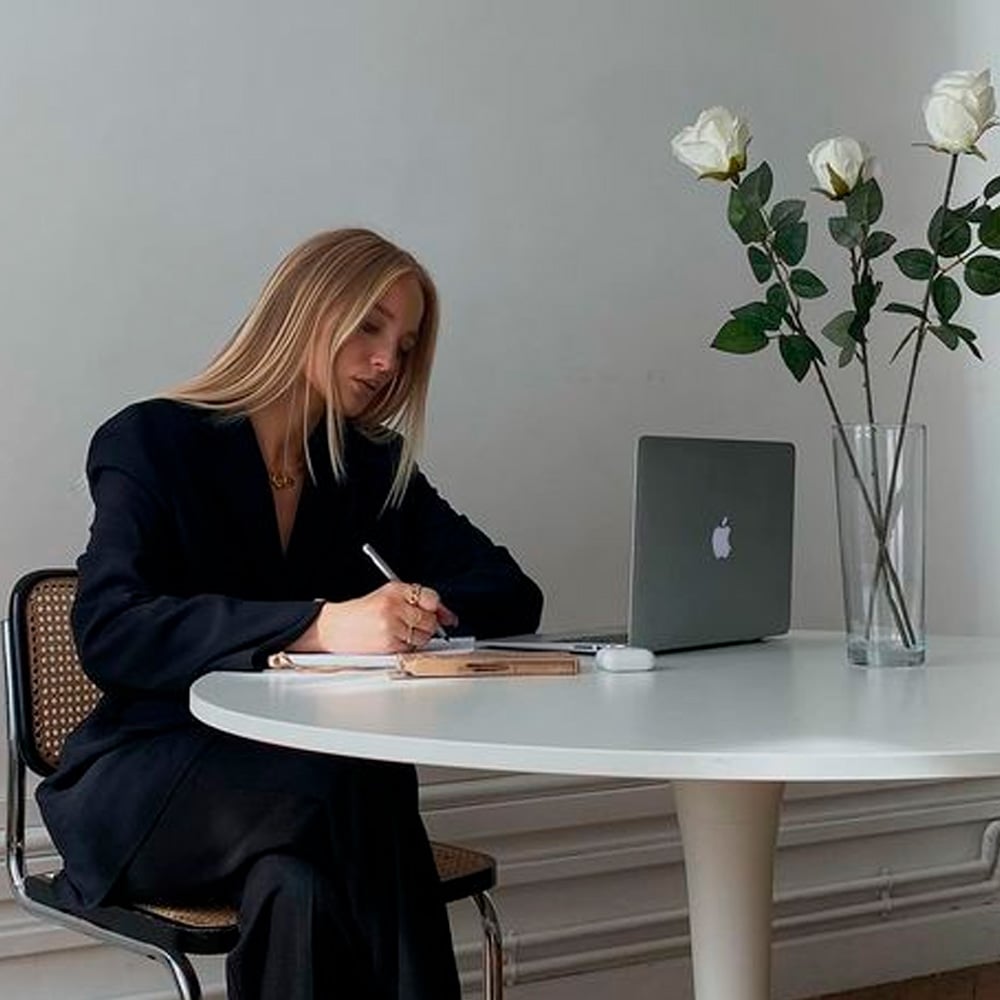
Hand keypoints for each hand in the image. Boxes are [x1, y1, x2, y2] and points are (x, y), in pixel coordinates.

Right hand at [290, 582, 457, 653]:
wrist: (334, 627)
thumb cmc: (361, 613)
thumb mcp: (387, 597)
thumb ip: (416, 602)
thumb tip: (447, 616)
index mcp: (395, 589)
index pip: (431, 597)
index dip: (439, 608)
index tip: (443, 615)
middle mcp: (394, 605)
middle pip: (430, 619)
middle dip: (428, 625)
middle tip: (414, 625)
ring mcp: (391, 625)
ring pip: (423, 636)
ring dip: (417, 638)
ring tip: (399, 632)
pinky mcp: (388, 643)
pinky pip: (411, 648)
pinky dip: (406, 647)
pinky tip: (392, 640)